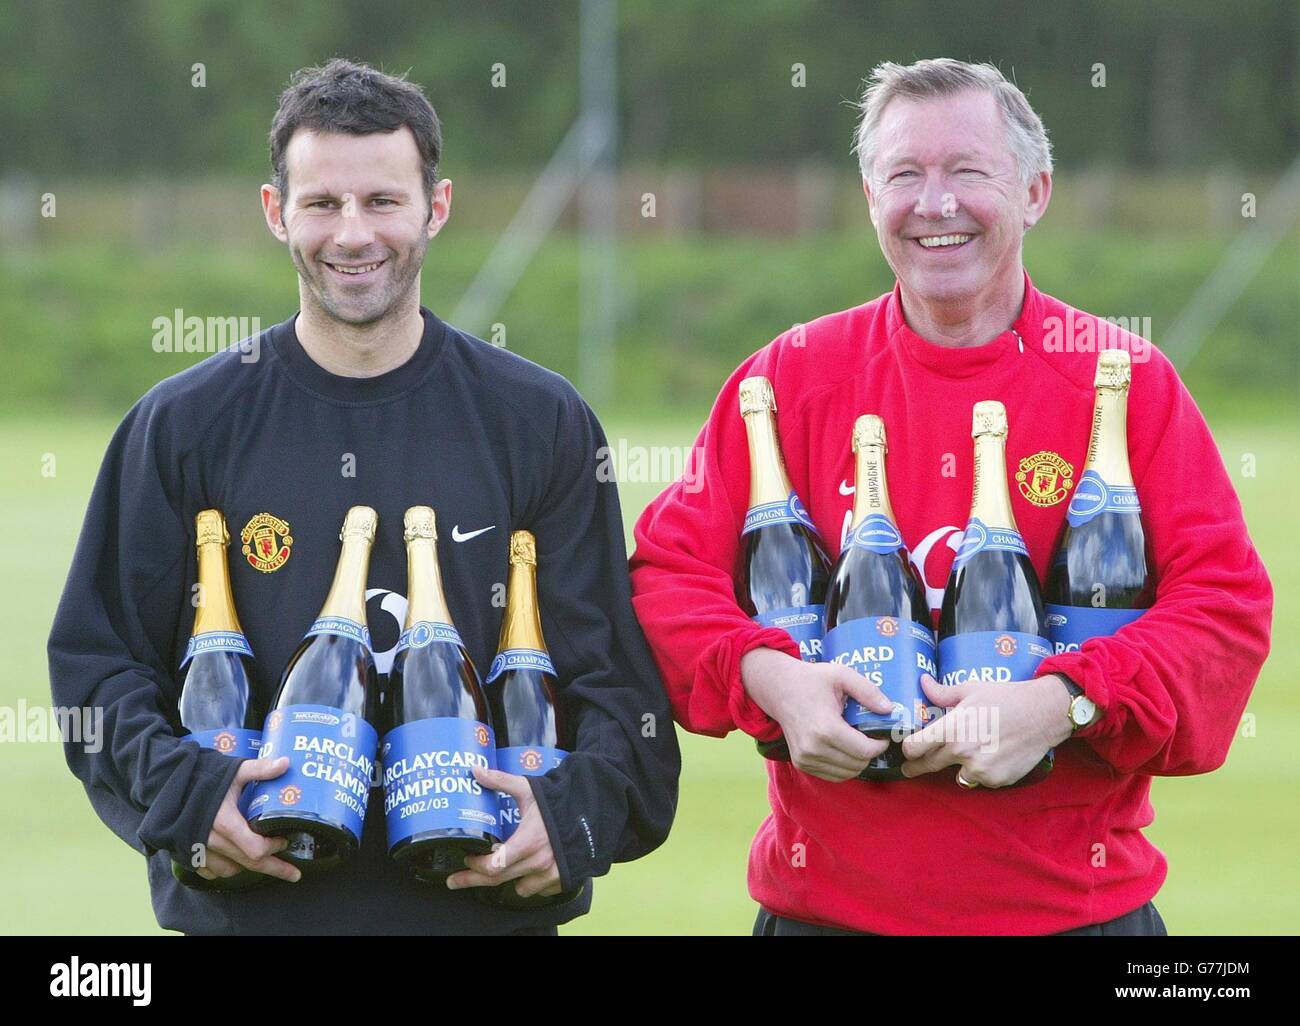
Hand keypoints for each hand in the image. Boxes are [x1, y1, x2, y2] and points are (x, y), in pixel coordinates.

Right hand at [195, 756, 300, 882]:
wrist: (166, 782)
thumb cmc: (203, 776)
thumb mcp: (234, 770)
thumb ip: (260, 769)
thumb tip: (286, 763)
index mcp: (225, 823)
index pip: (256, 848)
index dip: (274, 847)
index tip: (285, 841)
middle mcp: (211, 841)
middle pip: (248, 864)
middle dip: (274, 869)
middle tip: (294, 874)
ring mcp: (198, 850)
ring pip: (229, 870)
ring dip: (247, 866)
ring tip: (262, 859)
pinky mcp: (186, 853)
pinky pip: (209, 872)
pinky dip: (224, 869)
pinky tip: (235, 861)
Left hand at [445, 766, 562, 898]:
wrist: (594, 809)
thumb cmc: (559, 800)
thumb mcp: (528, 789)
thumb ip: (500, 781)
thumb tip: (475, 770)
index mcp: (529, 841)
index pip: (494, 865)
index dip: (475, 866)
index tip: (466, 859)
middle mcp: (540, 862)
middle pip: (498, 880)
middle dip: (473, 880)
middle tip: (455, 881)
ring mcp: (552, 873)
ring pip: (520, 888)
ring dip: (509, 879)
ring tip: (503, 866)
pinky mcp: (563, 879)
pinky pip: (540, 890)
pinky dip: (531, 882)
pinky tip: (527, 869)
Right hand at [740, 647, 893, 780]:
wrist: (778, 688)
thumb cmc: (811, 680)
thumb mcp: (841, 675)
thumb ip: (868, 691)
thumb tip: (890, 709)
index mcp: (825, 728)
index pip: (864, 751)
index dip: (880, 745)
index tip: (883, 734)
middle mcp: (813, 748)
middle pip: (857, 765)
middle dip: (871, 753)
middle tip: (873, 738)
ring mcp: (805, 758)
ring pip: (846, 774)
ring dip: (858, 761)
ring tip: (859, 743)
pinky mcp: (801, 763)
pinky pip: (832, 776)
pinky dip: (844, 767)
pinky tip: (845, 750)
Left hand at [900, 673, 1073, 787]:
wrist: (1044, 714)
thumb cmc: (1006, 697)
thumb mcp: (971, 689)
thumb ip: (943, 693)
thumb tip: (923, 681)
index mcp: (952, 728)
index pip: (915, 747)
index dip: (908, 749)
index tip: (907, 750)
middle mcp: (962, 752)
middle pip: (928, 766)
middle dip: (918, 767)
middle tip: (911, 768)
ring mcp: (980, 769)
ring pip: (957, 775)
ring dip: (957, 768)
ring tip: (969, 754)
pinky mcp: (996, 779)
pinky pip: (980, 779)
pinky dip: (982, 772)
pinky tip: (993, 756)